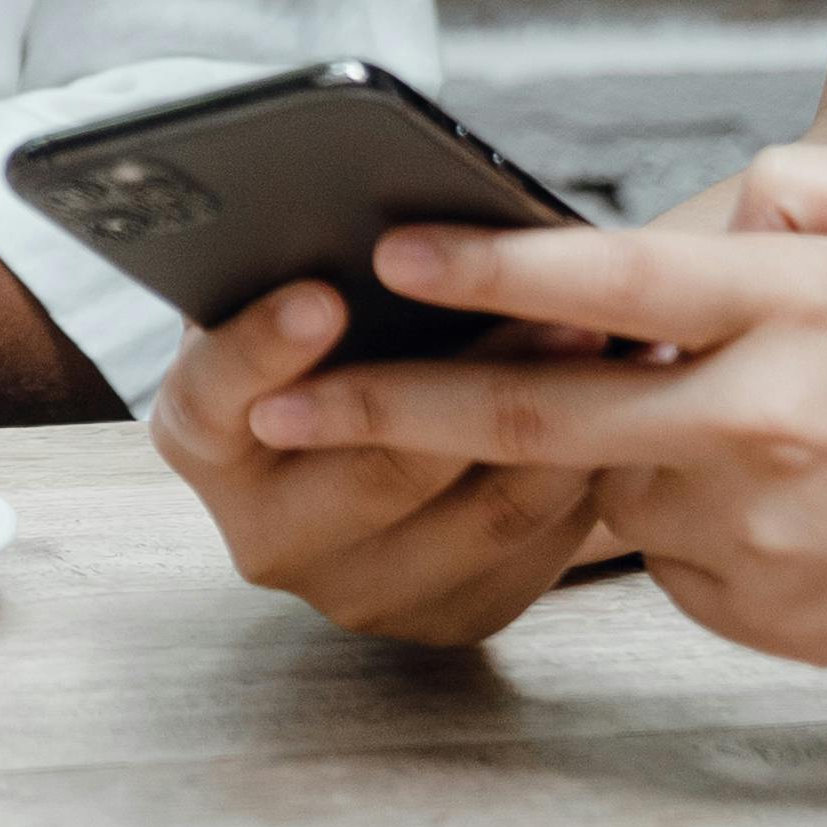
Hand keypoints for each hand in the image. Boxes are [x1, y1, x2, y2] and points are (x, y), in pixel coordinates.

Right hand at [153, 274, 606, 646]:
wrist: (369, 446)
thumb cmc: (335, 332)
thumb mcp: (296, 292)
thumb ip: (308, 263)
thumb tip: (359, 209)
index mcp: (202, 439)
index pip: (212, 400)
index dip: (262, 350)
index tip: (323, 295)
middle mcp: (267, 534)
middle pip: (372, 470)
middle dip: (473, 381)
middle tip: (545, 305)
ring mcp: (359, 592)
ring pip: (477, 516)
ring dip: (555, 427)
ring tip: (608, 341)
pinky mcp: (449, 617)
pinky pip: (532, 551)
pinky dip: (581, 476)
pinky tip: (624, 407)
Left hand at [250, 143, 826, 666]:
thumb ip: (785, 185)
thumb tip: (677, 221)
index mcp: (790, 306)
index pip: (608, 279)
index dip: (491, 266)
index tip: (390, 248)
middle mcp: (755, 420)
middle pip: (535, 419)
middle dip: (385, 409)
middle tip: (276, 403)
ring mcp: (752, 526)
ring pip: (603, 478)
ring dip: (588, 448)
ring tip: (689, 412)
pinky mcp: (757, 605)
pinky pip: (666, 550)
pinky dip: (676, 509)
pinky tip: (763, 486)